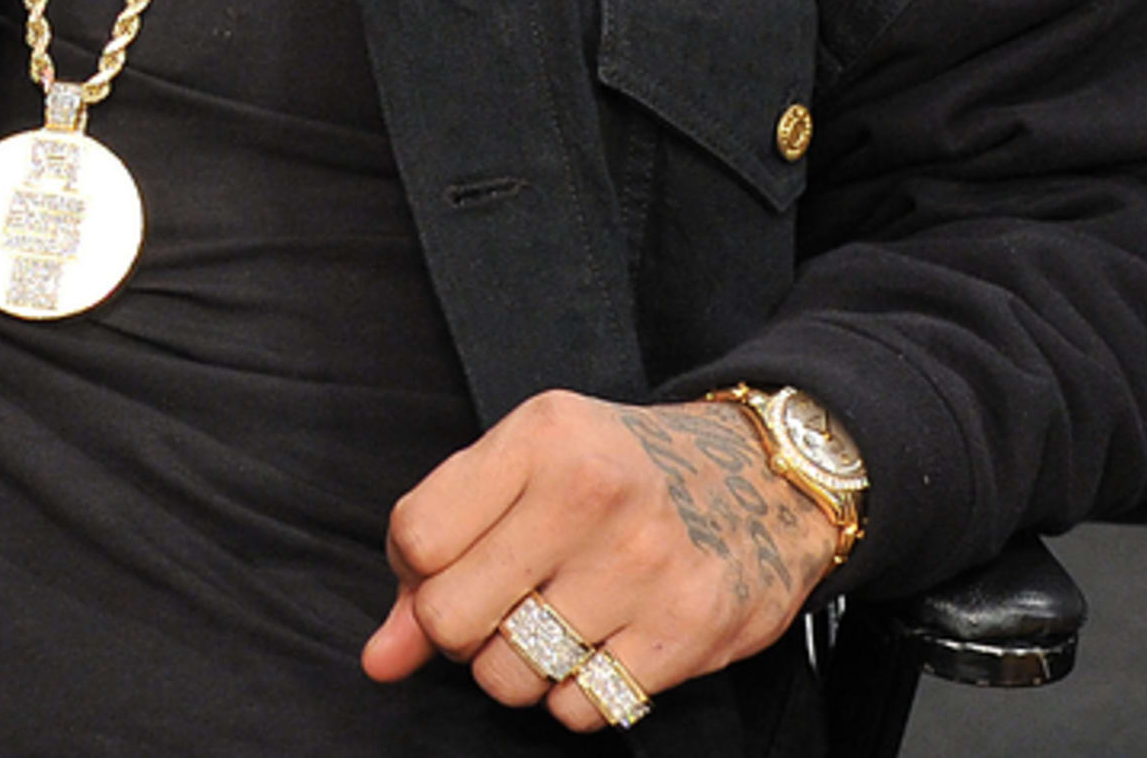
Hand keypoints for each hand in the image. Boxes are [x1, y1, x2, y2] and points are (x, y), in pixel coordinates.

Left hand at [360, 390, 838, 733]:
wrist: (767, 481)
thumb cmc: (618, 475)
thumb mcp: (523, 471)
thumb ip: (436, 557)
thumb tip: (379, 660)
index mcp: (540, 437)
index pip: (415, 538)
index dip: (419, 570)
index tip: (458, 563)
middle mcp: (592, 493)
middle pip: (450, 618)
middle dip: (461, 630)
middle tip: (502, 606)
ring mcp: (645, 564)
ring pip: (509, 677)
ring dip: (517, 669)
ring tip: (554, 626)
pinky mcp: (690, 629)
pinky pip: (578, 709)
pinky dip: (575, 696)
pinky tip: (602, 648)